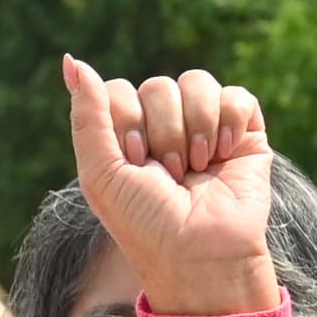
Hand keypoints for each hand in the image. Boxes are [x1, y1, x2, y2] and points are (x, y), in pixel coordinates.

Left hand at [62, 56, 281, 316]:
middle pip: (156, 86)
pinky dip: (228, 122)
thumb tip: (73, 61)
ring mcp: (204, 127)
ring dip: (194, 127)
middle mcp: (163, 127)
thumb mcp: (101, 173)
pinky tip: (222, 154)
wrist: (201, 255)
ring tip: (196, 167)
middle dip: (161, 131)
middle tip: (168, 173)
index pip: (117, 90)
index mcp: (126, 136)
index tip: (134, 161)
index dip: (126, 121)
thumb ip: (87, 116)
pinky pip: (235, 95)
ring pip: (195, 82)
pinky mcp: (244, 133)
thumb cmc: (145, 223)